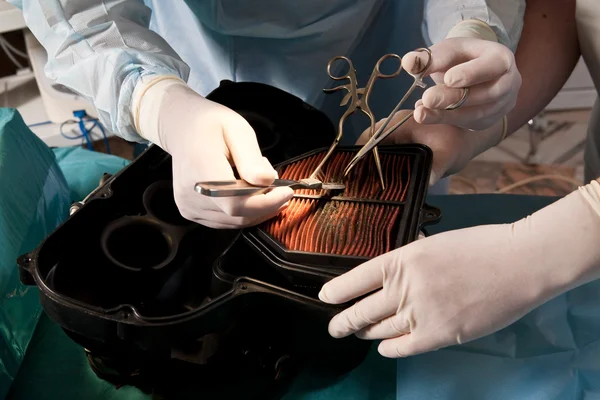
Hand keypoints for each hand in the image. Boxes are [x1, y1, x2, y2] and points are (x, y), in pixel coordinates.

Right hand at [134, 77, 293, 228]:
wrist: (182, 128)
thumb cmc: (211, 125)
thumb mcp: (238, 130)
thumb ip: (251, 158)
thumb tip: (267, 181)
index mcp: (201, 168)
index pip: (235, 202)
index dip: (265, 203)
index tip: (286, 192)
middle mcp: (191, 192)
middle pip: (237, 215)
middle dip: (266, 204)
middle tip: (279, 186)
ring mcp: (188, 205)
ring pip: (234, 222)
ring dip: (256, 208)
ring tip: (259, 182)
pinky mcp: (190, 212)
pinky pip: (225, 221)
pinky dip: (244, 212)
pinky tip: (247, 192)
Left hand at [319, 181, 599, 357]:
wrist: (519, 263)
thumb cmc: (480, 247)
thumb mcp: (434, 244)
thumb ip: (408, 261)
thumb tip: (389, 275)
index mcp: (402, 259)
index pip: (356, 278)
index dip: (336, 291)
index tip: (325, 298)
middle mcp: (406, 286)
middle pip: (362, 311)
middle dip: (343, 322)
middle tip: (334, 326)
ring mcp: (422, 312)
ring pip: (380, 330)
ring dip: (366, 333)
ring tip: (359, 333)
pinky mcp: (440, 334)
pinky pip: (402, 347)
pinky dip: (389, 348)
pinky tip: (384, 347)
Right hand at [356, 110, 502, 185]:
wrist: (469, 137)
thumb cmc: (458, 141)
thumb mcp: (448, 155)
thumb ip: (436, 168)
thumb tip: (425, 182)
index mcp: (397, 123)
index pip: (368, 138)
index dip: (359, 157)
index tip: (356, 178)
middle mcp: (390, 127)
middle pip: (366, 147)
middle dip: (362, 166)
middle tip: (360, 190)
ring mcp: (393, 136)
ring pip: (373, 153)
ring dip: (370, 169)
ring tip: (367, 191)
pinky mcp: (397, 145)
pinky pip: (382, 156)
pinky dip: (380, 169)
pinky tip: (380, 187)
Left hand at [402, 37, 520, 129]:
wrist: (473, 72)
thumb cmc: (461, 58)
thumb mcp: (447, 51)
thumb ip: (429, 57)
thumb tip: (408, 62)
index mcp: (501, 59)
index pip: (492, 66)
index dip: (471, 74)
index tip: (448, 79)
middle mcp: (508, 83)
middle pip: (485, 94)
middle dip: (453, 98)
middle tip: (427, 99)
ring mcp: (502, 105)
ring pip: (475, 114)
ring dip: (445, 115)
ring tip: (420, 112)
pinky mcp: (489, 120)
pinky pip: (468, 124)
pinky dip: (445, 120)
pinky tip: (426, 115)